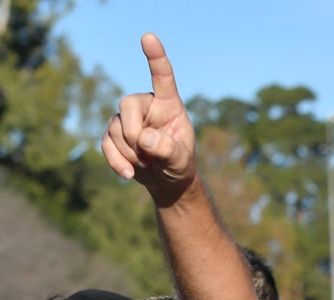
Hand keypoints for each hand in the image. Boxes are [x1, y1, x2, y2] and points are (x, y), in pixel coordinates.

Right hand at [101, 34, 196, 204]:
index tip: (148, 37)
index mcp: (169, 105)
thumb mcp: (181, 161)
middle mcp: (146, 106)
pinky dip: (116, 162)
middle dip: (133, 133)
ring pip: (114, 128)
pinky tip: (128, 175)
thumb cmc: (179, 165)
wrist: (167, 180)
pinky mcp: (113, 134)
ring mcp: (127, 119)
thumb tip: (144, 138)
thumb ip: (168, 149)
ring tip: (148, 165)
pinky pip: (105, 144)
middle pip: (127, 104)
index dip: (155, 57)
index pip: (163, 77)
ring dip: (129, 154)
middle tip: (148, 155)